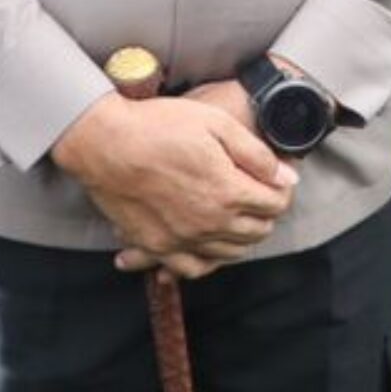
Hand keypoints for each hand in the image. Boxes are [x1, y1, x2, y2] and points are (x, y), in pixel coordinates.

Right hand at [47, 93, 293, 280]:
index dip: (282, 189)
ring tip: (237, 215)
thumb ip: (256, 154)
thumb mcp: (216, 123)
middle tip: (259, 193)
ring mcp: (183, 239)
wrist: (104, 142)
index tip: (277, 178)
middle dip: (266, 212)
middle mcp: (210, 224)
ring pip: (230, 253)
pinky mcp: (158, 245)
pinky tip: (208, 247)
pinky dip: (207, 260)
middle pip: (257, 231)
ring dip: (242, 236)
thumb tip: (286, 176)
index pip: (275, 203)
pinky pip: (193, 268)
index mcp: (229, 193)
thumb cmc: (158, 126)